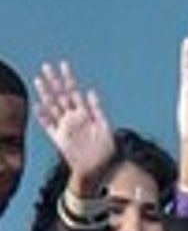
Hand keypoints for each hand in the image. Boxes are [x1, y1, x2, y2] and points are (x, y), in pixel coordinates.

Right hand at [33, 62, 113, 185]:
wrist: (100, 166)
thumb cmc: (105, 147)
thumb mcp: (104, 126)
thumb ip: (97, 108)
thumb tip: (89, 90)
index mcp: (84, 112)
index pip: (74, 91)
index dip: (68, 78)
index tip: (63, 64)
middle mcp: (72, 117)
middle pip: (60, 95)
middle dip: (54, 81)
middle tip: (46, 66)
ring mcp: (64, 126)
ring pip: (52, 106)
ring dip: (46, 93)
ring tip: (39, 80)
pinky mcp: (58, 138)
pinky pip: (48, 125)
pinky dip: (43, 116)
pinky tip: (38, 106)